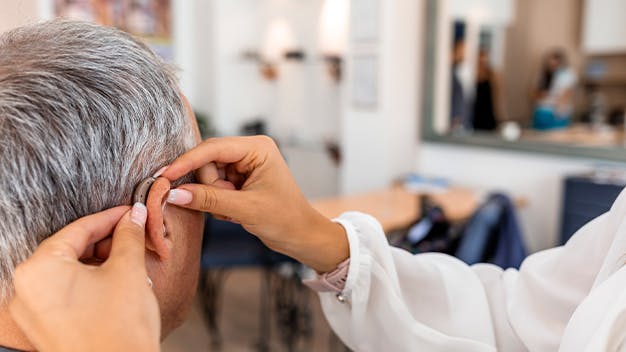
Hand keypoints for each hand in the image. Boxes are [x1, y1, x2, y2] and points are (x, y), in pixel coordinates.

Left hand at [9, 204, 159, 351]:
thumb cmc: (120, 329)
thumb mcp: (129, 270)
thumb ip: (129, 236)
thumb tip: (135, 215)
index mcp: (40, 269)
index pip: (78, 229)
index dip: (111, 217)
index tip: (133, 212)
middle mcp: (27, 289)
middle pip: (70, 249)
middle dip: (106, 241)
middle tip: (135, 236)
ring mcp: (33, 312)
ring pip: (68, 271)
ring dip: (100, 261)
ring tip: (131, 262)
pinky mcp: (44, 328)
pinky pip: (65, 292)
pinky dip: (90, 282)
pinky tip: (117, 282)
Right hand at [162, 136, 348, 272]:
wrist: (301, 236)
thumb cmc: (284, 219)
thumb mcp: (245, 209)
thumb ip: (209, 199)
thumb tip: (175, 193)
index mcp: (257, 148)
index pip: (213, 148)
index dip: (187, 162)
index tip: (166, 175)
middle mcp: (250, 151)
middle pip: (207, 161)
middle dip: (209, 187)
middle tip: (225, 206)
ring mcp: (244, 165)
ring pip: (207, 176)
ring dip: (214, 197)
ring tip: (234, 211)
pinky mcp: (239, 179)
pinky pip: (213, 187)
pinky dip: (217, 201)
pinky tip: (234, 212)